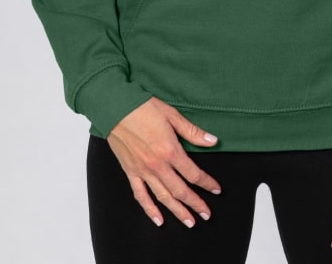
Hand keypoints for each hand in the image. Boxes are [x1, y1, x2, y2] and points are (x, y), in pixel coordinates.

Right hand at [106, 95, 221, 227]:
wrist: (116, 108)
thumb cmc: (144, 108)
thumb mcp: (172, 115)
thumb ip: (192, 132)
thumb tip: (212, 141)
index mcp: (170, 151)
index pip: (193, 173)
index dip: (207, 183)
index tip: (216, 189)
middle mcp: (157, 166)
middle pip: (180, 191)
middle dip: (195, 204)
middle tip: (206, 215)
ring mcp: (143, 171)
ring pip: (163, 197)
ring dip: (177, 211)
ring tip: (189, 222)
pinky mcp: (130, 172)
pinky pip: (141, 196)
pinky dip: (150, 210)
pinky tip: (158, 220)